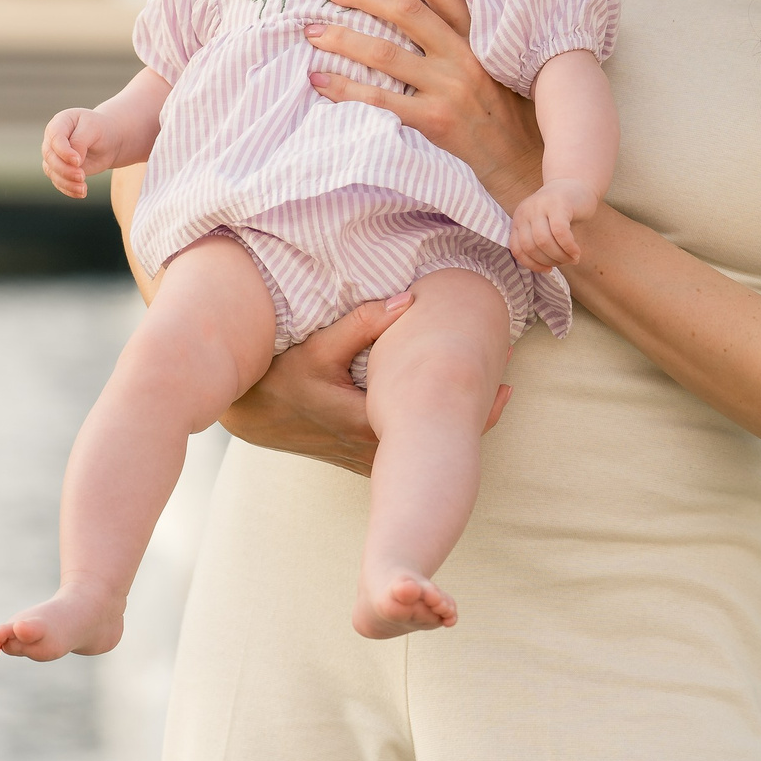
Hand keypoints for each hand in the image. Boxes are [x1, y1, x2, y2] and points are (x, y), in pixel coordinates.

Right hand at [40, 107, 117, 197]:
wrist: (109, 140)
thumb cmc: (101, 129)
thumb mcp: (94, 128)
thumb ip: (80, 142)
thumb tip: (73, 162)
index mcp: (59, 123)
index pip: (55, 137)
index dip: (63, 151)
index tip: (78, 161)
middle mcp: (52, 140)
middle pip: (50, 156)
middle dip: (64, 169)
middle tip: (82, 177)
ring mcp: (54, 155)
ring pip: (52, 171)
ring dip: (66, 182)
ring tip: (83, 189)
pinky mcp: (60, 170)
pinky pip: (58, 182)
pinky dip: (69, 189)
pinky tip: (82, 193)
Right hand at [219, 290, 511, 474]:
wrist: (254, 415)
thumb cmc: (282, 376)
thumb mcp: (317, 348)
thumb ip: (362, 324)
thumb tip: (408, 301)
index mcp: (366, 421)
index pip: (432, 422)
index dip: (472, 408)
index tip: (504, 383)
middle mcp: (370, 448)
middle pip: (433, 442)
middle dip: (471, 416)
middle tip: (506, 386)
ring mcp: (365, 459)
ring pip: (420, 452)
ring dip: (451, 430)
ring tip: (488, 397)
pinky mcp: (358, 459)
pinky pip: (404, 454)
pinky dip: (427, 438)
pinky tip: (447, 419)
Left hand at [307, 0, 546, 205]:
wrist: (523, 160)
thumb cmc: (507, 109)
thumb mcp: (498, 61)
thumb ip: (467, 35)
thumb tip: (413, 8)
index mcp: (481, 35)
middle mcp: (466, 55)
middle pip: (406, 12)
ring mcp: (450, 88)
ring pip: (385, 53)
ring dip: (343, 38)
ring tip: (313, 31)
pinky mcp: (435, 121)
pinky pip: (379, 100)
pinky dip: (345, 88)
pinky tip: (319, 79)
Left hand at [510, 179, 594, 271]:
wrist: (576, 183)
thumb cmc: (562, 212)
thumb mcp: (543, 226)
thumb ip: (538, 243)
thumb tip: (543, 269)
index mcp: (519, 218)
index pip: (517, 249)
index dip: (532, 264)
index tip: (547, 269)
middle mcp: (526, 211)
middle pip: (531, 247)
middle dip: (549, 261)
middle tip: (564, 262)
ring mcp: (541, 205)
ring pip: (544, 242)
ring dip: (560, 257)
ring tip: (572, 259)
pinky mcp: (558, 204)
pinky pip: (560, 233)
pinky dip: (568, 248)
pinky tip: (576, 252)